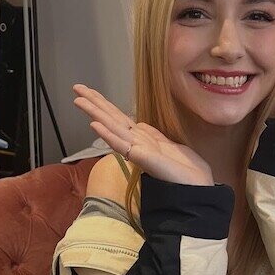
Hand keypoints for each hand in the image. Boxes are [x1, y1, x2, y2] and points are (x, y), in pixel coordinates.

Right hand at [72, 84, 214, 185]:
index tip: (89, 91)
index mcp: (142, 139)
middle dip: (94, 103)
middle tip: (76, 87)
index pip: (119, 118)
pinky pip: (122, 145)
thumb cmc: (187, 170)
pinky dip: (108, 135)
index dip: (104, 103)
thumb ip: (153, 135)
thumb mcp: (170, 145)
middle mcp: (136, 144)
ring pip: (112, 128)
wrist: (198, 186)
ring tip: (78, 100)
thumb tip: (139, 124)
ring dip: (95, 113)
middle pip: (111, 119)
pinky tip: (95, 125)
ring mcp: (137, 151)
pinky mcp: (142, 159)